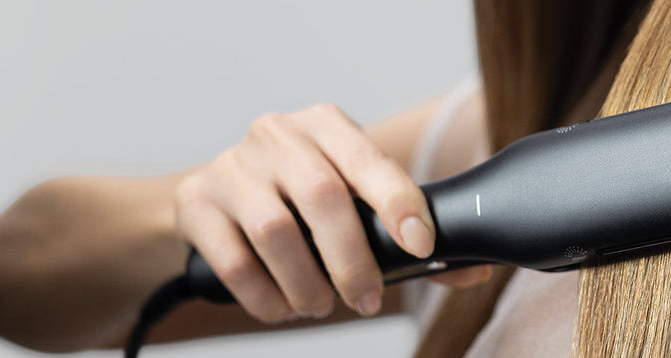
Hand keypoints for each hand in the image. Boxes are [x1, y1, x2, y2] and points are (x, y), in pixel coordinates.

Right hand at [173, 104, 489, 322]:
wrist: (216, 197)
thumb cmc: (302, 200)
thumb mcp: (353, 199)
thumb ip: (409, 233)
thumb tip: (474, 268)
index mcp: (326, 125)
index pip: (368, 158)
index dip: (398, 202)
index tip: (420, 245)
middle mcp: (277, 135)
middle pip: (322, 196)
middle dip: (353, 260)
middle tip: (367, 299)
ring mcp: (232, 165)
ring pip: (275, 232)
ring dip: (307, 284)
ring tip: (320, 304)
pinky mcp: (196, 202)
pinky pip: (234, 261)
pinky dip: (265, 297)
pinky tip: (283, 306)